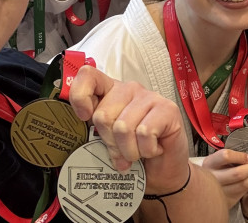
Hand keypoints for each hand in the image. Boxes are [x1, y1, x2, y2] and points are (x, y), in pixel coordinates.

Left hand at [68, 65, 190, 193]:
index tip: (84, 118)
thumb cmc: (134, 152)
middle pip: (103, 115)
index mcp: (109, 92)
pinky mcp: (167, 108)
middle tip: (123, 151)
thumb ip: (93, 132)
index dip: (80, 96)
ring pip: (123, 127)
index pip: (87, 76)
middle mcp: (128, 89)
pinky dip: (146, 150)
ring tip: (138, 152)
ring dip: (129, 151)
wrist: (164, 171)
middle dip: (110, 143)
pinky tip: (153, 149)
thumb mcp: (107, 141)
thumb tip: (81, 135)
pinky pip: (144, 132)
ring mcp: (149, 96)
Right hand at [201, 148, 247, 207]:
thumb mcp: (220, 160)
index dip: (241, 156)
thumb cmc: (217, 169)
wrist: (206, 185)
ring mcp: (219, 191)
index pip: (226, 156)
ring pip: (243, 184)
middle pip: (237, 173)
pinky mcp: (226, 200)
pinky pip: (243, 192)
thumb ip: (233, 158)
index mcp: (210, 163)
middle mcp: (212, 178)